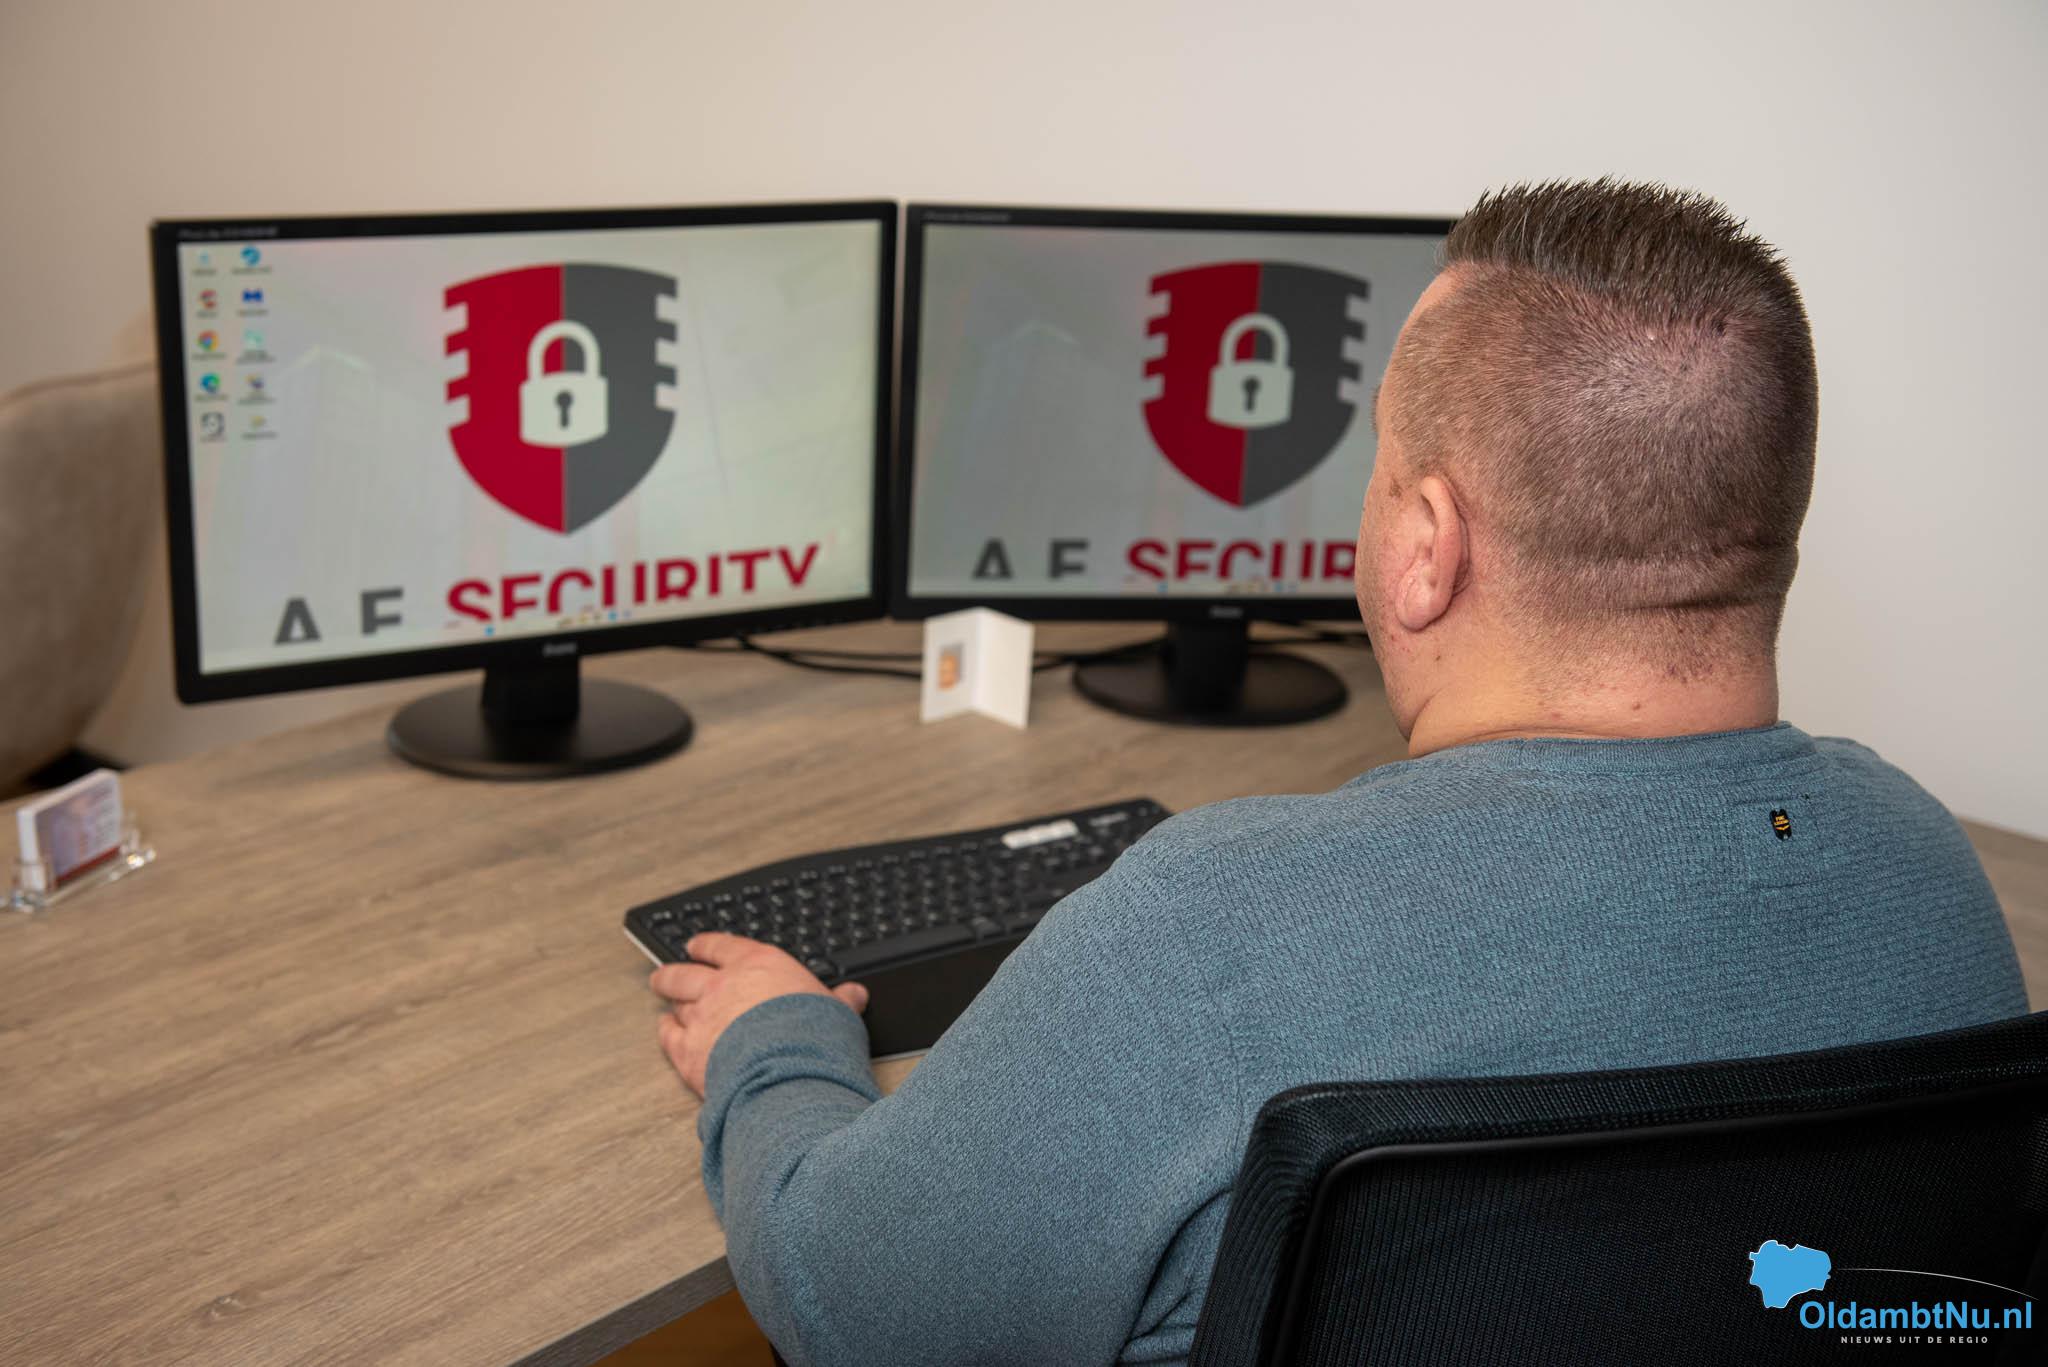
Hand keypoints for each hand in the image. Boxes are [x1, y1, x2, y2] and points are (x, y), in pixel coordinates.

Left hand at [650, 932, 868, 1096]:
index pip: (723, 946)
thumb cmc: (814, 1037)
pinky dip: (665, 1032)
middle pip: (685, 972)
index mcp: (757, 966)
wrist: (788, 1072)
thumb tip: (855, 995)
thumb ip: (839, 1001)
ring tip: (663, 999)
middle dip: (673, 972)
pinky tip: (665, 1031)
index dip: (706, 945)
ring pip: (674, 1001)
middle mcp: (723, 986)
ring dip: (668, 1000)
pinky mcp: (689, 1051)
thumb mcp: (836, 1011)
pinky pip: (668, 1036)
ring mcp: (702, 1017)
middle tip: (664, 973)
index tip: (697, 945)